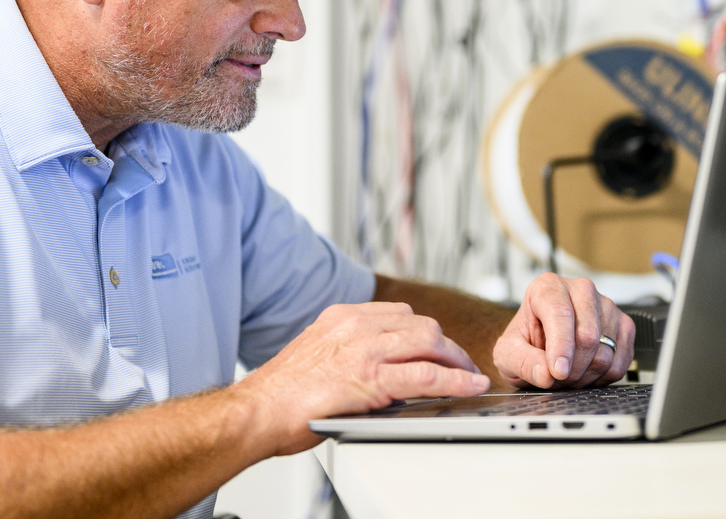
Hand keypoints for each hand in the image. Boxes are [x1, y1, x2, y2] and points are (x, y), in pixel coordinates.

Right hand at [236, 302, 489, 453]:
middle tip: (460, 363)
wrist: (257, 412)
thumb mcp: (316, 355)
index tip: (437, 345)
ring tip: (469, 375)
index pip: (399, 314)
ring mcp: (365, 349)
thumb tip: (374, 368)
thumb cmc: (280, 394)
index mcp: (341, 317)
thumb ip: (346, 352)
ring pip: (430, 343)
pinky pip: (427, 374)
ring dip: (456, 360)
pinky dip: (455, 380)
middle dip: (446, 345)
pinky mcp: (372, 378)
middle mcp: (356, 326)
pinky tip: (469, 386)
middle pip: (421, 324)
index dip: (425, 332)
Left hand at [492, 273, 635, 388]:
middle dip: (572, 368)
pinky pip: (621, 361)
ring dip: (586, 375)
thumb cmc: (525, 342)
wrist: (541, 345)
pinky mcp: (624, 325)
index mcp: (548, 286)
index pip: (560, 313)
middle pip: (587, 335)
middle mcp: (580, 289)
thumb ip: (521, 362)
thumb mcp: (507, 354)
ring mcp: (606, 305)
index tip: (557, 372)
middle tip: (557, 378)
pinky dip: (603, 377)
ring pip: (605, 351)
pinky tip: (586, 372)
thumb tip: (546, 373)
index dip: (560, 347)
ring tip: (568, 373)